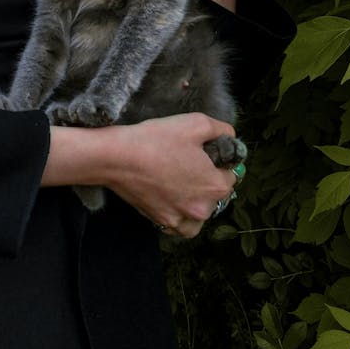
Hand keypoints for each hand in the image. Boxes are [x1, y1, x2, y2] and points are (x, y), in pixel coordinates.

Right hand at [43, 112, 239, 237]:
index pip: (232, 173)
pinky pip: (182, 226)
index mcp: (216, 185)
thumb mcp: (195, 123)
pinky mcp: (162, 222)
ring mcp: (182, 218)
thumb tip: (231, 138)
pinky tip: (175, 201)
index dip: (220, 160)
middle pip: (216, 194)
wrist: (117, 157)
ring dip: (198, 202)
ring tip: (182, 184)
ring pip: (201, 213)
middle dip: (208, 180)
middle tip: (187, 162)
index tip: (203, 151)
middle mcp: (204, 208)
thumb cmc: (157, 139)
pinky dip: (183, 217)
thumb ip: (222, 130)